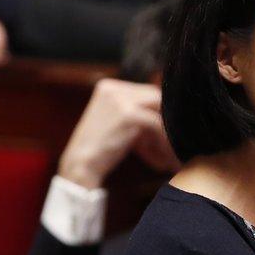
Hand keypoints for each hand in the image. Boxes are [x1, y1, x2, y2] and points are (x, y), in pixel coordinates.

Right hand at [58, 78, 177, 188]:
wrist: (80, 167)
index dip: (160, 115)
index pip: (147, 93)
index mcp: (109, 87)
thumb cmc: (101, 151)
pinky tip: (164, 161)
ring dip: (168, 135)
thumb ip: (139, 114)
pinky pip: (157, 125)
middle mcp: (114, 88)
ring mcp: (120, 99)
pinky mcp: (127, 114)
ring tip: (171, 157)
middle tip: (174, 145)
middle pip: (156, 99)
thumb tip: (170, 116)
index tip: (168, 137)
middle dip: (166, 123)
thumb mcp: (118, 124)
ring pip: (159, 112)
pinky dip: (164, 143)